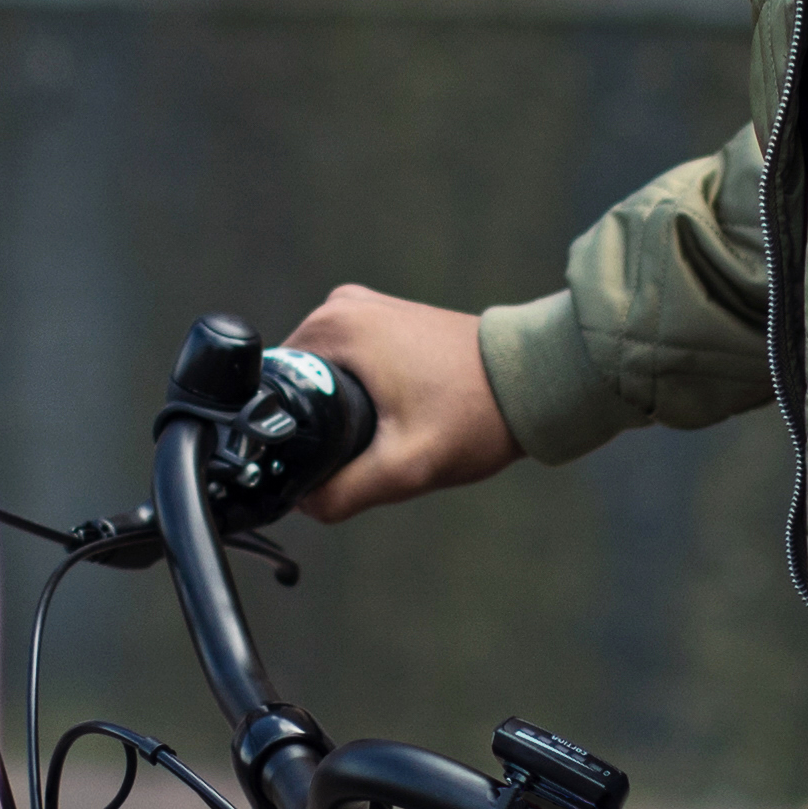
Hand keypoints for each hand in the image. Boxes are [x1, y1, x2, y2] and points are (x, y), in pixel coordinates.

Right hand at [282, 286, 519, 519]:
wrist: (532, 381)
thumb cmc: (474, 414)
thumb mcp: (403, 468)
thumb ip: (342, 492)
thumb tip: (301, 503)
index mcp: (333, 328)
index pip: (274, 389)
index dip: (287, 433)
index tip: (323, 462)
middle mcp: (341, 305)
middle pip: (298, 383)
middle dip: (320, 424)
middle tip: (367, 452)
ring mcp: (365, 306)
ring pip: (324, 375)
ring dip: (340, 409)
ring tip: (387, 432)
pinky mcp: (385, 315)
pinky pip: (349, 361)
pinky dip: (360, 391)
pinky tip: (394, 413)